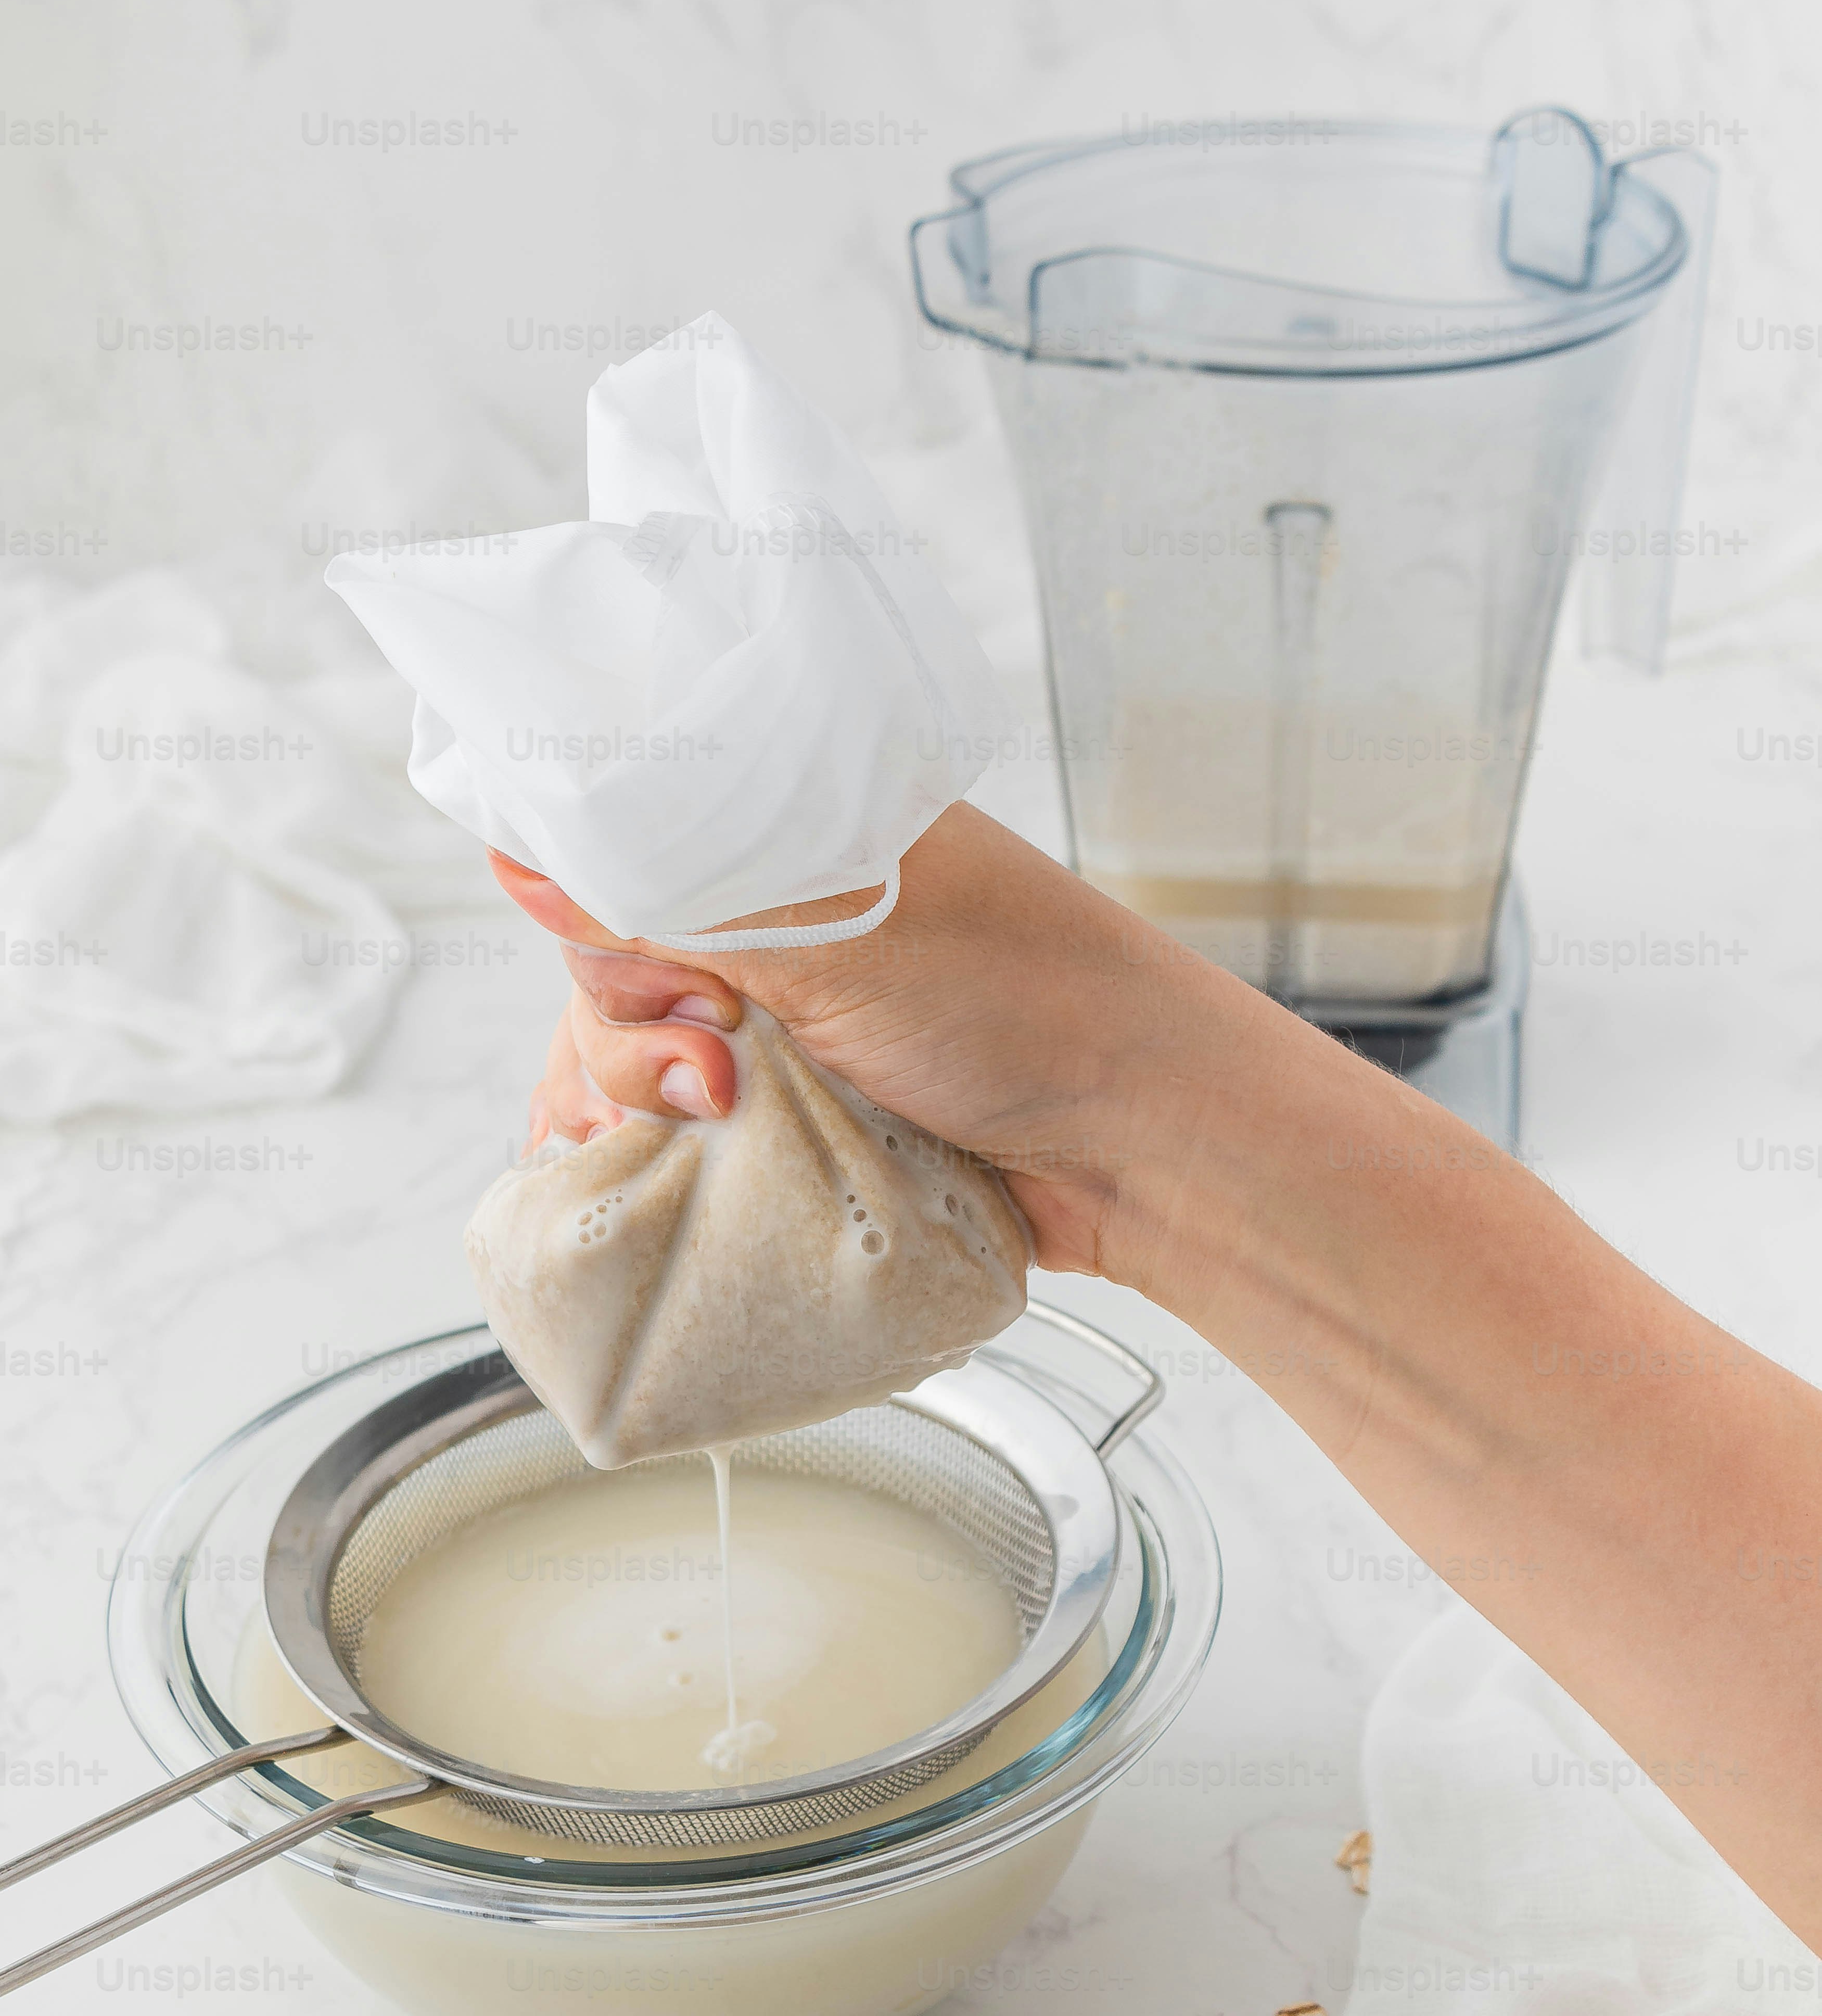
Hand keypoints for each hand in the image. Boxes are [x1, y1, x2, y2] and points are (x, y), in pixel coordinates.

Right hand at [502, 802, 1207, 1281]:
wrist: (1146, 1148)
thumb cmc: (1033, 1008)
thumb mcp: (842, 928)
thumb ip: (683, 887)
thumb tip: (521, 850)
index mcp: (791, 831)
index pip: (617, 850)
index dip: (607, 929)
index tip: (673, 995)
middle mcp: (781, 920)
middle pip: (613, 968)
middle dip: (635, 1036)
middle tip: (720, 1078)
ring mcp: (790, 1022)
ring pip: (641, 1061)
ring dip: (644, 1110)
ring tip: (719, 1134)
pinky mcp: (802, 1115)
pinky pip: (690, 1135)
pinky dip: (665, 1162)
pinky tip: (657, 1184)